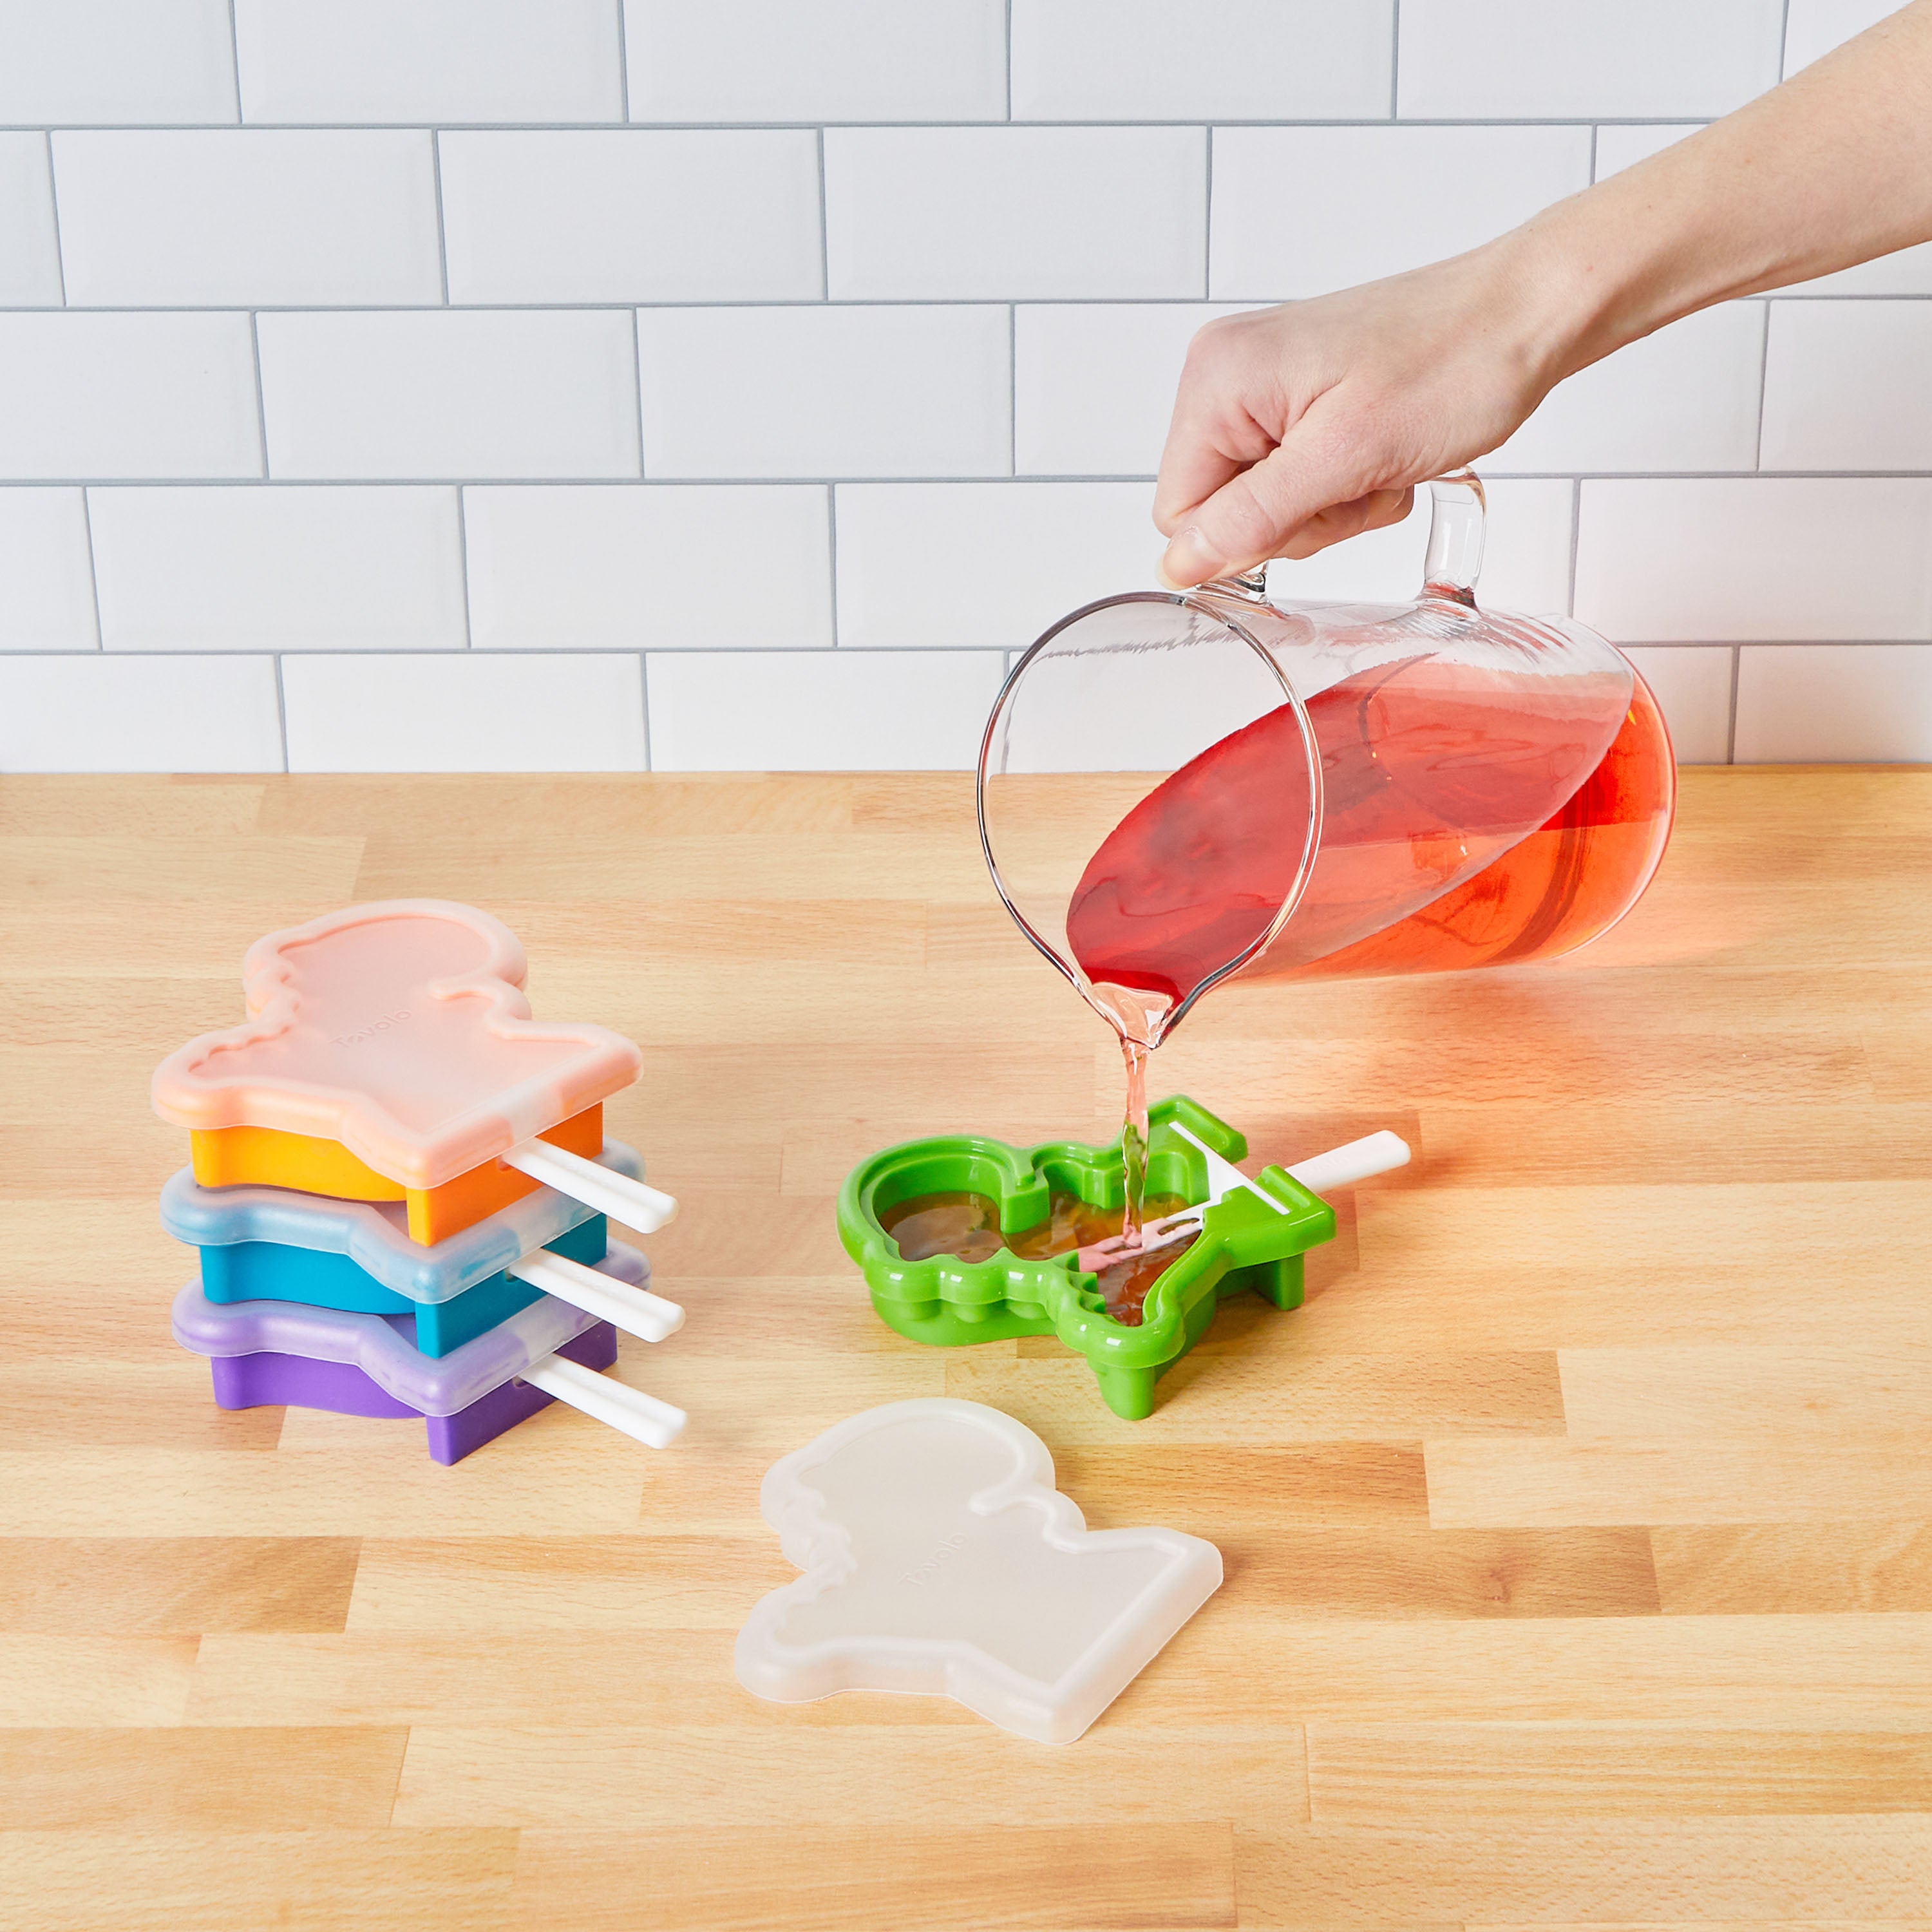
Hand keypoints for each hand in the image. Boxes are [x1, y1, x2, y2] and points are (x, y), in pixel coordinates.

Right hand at [1153, 238, 1567, 588]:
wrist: (1526, 313)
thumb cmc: (1454, 362)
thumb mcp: (1346, 457)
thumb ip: (1252, 517)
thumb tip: (1178, 565)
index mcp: (1218, 379)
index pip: (1181, 513)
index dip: (1249, 536)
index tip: (1319, 504)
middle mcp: (1227, 374)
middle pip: (1222, 510)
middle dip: (1296, 519)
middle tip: (1359, 481)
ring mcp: (1264, 383)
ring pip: (1264, 503)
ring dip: (1329, 506)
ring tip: (1379, 463)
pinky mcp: (1299, 395)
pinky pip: (1296, 478)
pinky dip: (1344, 485)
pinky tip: (1384, 455)